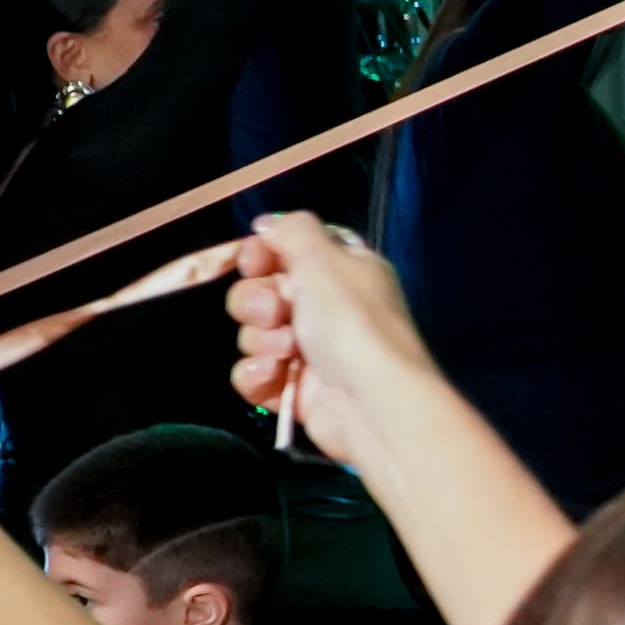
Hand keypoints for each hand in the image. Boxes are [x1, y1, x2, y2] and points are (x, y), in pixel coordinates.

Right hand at [226, 215, 438, 466]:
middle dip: (257, 302)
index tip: (256, 264)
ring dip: (262, 340)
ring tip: (289, 353)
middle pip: (261, 291)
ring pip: (253, 334)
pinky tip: (276, 375)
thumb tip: (268, 223)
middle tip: (278, 313)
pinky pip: (253, 373)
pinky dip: (258, 374)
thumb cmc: (352, 321)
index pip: (288, 250)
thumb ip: (292, 231)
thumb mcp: (325, 258)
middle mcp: (328, 306)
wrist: (371, 401)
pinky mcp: (295, 389)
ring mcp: (310, 350)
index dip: (263, 255)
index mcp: (343, 269)